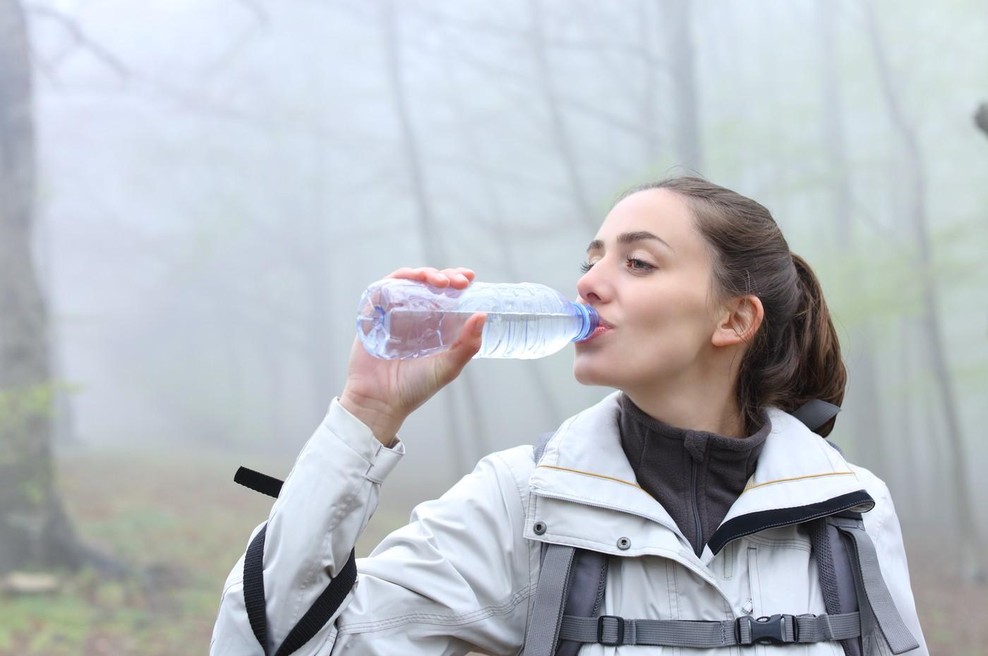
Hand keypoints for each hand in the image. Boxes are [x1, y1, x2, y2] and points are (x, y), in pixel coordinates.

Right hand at [340, 267, 485, 444]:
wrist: (380, 403)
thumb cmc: (415, 388)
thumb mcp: (448, 367)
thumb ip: (467, 345)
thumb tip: (482, 315)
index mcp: (433, 325)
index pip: (447, 295)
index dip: (457, 281)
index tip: (469, 278)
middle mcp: (413, 316)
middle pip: (428, 284)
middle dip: (444, 275)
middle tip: (458, 281)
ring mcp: (392, 314)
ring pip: (407, 282)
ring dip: (422, 274)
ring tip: (437, 281)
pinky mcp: (372, 316)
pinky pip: (381, 290)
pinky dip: (395, 281)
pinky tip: (409, 281)